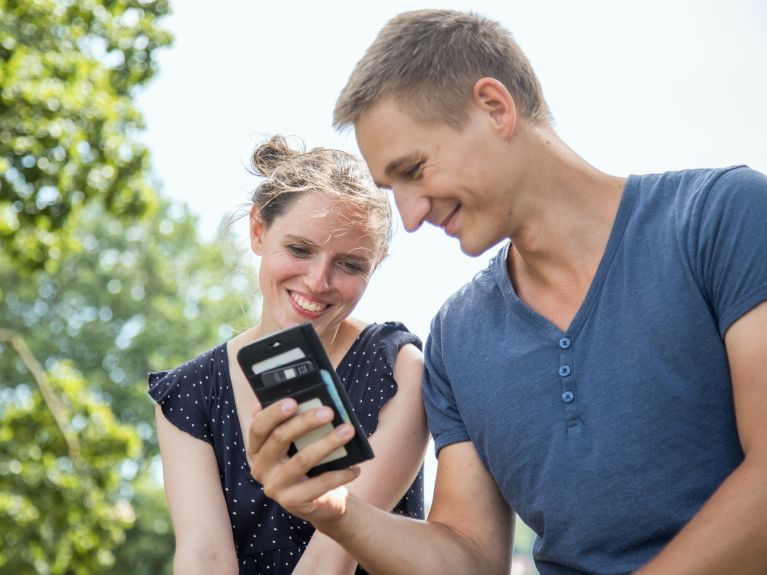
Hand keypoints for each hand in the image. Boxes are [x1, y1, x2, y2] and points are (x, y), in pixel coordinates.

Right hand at [247, 399, 360, 527]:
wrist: (320, 502)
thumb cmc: (309, 462)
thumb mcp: (299, 442)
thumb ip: (294, 422)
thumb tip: (304, 397)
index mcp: (257, 449)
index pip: (258, 428)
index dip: (273, 413)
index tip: (294, 401)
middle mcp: (260, 468)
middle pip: (279, 439)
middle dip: (306, 422)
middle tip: (329, 411)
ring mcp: (274, 487)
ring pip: (302, 460)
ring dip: (328, 443)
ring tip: (349, 431)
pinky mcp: (292, 503)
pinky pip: (319, 484)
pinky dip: (340, 474)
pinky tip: (355, 467)